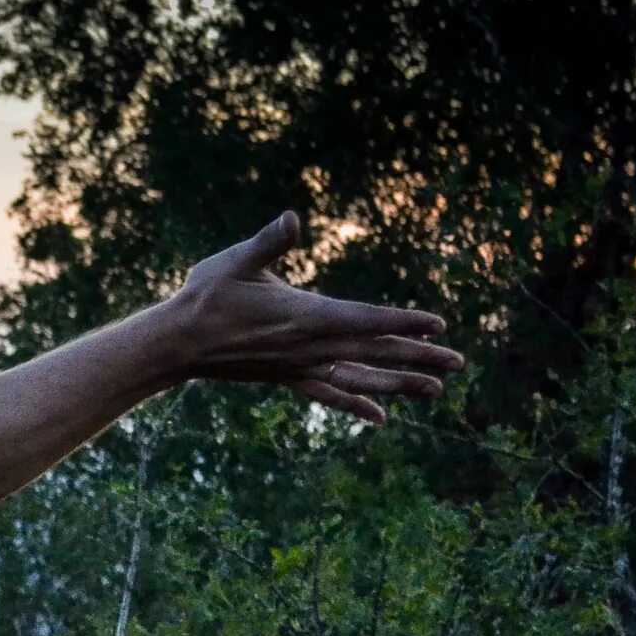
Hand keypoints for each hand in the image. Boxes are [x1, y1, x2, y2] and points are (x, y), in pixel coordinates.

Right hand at [162, 213, 463, 423]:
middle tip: (459, 364)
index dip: (403, 322)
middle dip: (419, 357)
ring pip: (359, 378)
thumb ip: (267, 243)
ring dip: (399, 384)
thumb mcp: (234, 262)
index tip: (439, 325)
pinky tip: (380, 416)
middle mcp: (309, 347)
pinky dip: (357, 404)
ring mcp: (300, 366)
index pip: (365, 319)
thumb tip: (291, 220)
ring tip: (436, 391)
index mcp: (304, 316)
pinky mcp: (288, 377)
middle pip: (374, 353)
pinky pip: (330, 394)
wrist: (177, 345)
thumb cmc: (205, 297)